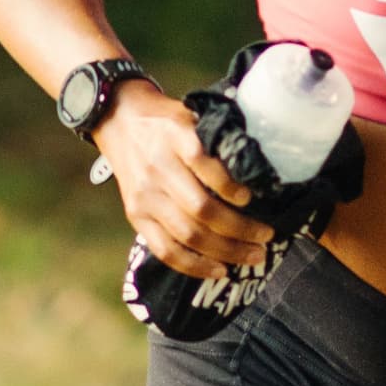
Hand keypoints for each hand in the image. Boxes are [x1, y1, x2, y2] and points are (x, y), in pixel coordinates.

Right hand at [95, 81, 274, 279]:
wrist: (119, 120)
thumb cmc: (166, 120)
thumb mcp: (192, 115)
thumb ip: (219, 138)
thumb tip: (258, 168)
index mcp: (175, 137)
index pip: (204, 166)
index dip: (231, 187)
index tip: (252, 197)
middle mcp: (158, 169)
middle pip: (202, 209)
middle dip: (240, 229)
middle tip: (267, 236)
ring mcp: (145, 197)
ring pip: (188, 234)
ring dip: (226, 251)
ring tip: (254, 256)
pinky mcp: (136, 216)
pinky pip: (166, 250)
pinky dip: (195, 265)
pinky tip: (220, 270)